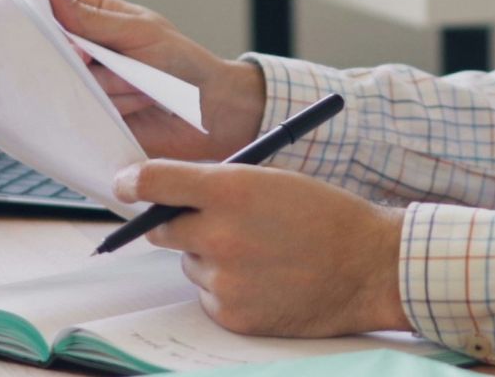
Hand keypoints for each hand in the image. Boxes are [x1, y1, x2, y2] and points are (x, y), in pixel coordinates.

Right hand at [50, 0, 264, 161]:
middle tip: (102, 58)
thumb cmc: (181, 62)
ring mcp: (87, 83)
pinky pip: (84, 110)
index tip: (44, 16)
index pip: (53, 4)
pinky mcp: (93, 114)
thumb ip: (94, 20)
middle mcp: (86, 49)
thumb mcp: (140, 31)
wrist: (208, 110)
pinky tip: (140, 103)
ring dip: (113, 84)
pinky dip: (116, 106)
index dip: (42, 9)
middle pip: (52, 47)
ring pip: (71, 80)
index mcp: (96, 17)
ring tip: (141, 83)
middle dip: (82, 55)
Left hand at [114, 160, 408, 336]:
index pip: (156, 182)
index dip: (133, 181)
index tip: (125, 184)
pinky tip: (265, 279)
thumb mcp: (273, 180)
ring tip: (261, 253)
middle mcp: (220, 235)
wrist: (369, 266)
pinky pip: (209, 296)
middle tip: (208, 221)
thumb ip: (220, 184)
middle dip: (177, 222)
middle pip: (162, 228)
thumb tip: (172, 194)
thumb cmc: (327, 216)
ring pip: (191, 264)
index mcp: (232, 189)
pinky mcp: (231, 314)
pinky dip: (228, 288)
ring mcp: (224, 279)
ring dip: (211, 257)